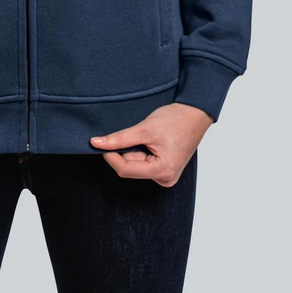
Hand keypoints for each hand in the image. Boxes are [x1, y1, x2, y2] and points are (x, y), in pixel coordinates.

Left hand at [90, 102, 213, 185]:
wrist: (194, 114)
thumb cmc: (175, 120)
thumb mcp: (144, 128)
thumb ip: (120, 138)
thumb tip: (97, 143)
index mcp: (162, 171)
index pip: (125, 170)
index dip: (111, 155)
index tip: (102, 142)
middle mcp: (165, 178)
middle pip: (130, 168)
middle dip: (127, 151)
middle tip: (137, 134)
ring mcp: (166, 176)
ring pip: (136, 166)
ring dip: (134, 150)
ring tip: (148, 137)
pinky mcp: (165, 170)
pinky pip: (144, 164)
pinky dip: (141, 152)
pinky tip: (151, 142)